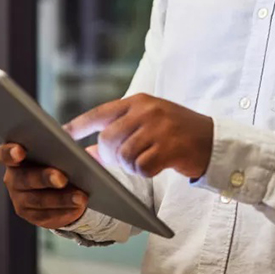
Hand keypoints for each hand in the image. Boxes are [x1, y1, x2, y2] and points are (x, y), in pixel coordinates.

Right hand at [0, 143, 88, 228]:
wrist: (60, 185)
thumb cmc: (58, 158)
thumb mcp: (59, 146)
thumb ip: (62, 139)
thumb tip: (75, 137)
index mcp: (15, 156)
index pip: (4, 154)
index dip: (9, 153)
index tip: (20, 151)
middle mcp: (13, 178)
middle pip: (25, 179)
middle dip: (44, 178)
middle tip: (62, 178)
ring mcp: (20, 199)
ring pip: (39, 200)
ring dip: (61, 199)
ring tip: (80, 196)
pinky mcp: (32, 215)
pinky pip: (47, 215)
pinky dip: (64, 211)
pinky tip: (78, 206)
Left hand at [65, 93, 213, 179]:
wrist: (213, 140)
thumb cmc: (176, 132)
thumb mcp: (149, 124)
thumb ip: (121, 131)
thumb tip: (88, 151)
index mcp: (139, 101)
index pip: (101, 112)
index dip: (79, 125)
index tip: (62, 134)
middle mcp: (147, 111)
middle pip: (108, 138)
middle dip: (110, 155)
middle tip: (123, 160)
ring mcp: (159, 128)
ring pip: (124, 155)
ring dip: (130, 166)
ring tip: (144, 162)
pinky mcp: (169, 147)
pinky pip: (142, 167)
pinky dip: (145, 172)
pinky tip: (155, 166)